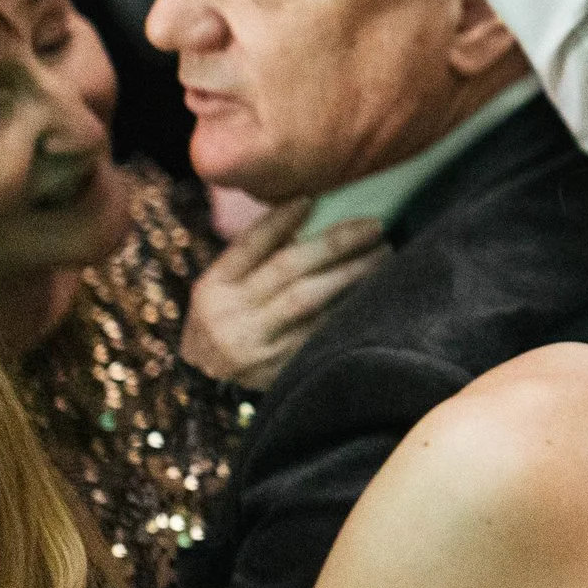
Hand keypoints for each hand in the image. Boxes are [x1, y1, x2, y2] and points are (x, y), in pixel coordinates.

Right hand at [184, 201, 387, 390]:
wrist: (204, 388)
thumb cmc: (225, 324)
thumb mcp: (223, 291)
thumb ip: (254, 258)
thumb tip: (305, 211)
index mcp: (213, 287)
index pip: (249, 245)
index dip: (279, 220)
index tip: (312, 199)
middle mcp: (231, 314)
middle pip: (287, 267)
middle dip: (335, 243)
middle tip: (374, 226)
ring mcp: (256, 342)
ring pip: (308, 298)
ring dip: (351, 272)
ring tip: (383, 253)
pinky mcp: (279, 368)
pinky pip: (320, 332)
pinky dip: (348, 308)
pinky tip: (372, 292)